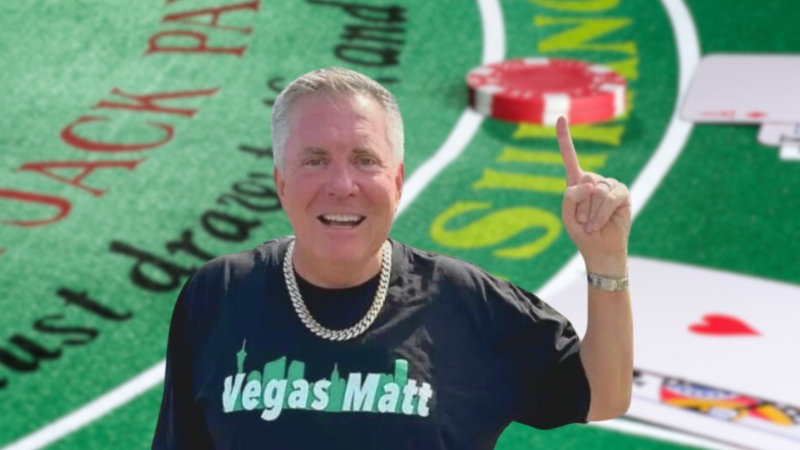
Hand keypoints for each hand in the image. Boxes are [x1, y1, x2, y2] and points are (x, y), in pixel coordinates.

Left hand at [556, 117, 630, 275]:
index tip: (561, 117)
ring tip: (592, 224)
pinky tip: (599, 224)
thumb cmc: (583, 233)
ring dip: (590, 212)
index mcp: (577, 183)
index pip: (570, 157)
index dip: (564, 138)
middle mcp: (594, 180)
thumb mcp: (567, 216)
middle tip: (584, 220)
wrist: (600, 249)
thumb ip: (570, 197)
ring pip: (596, 190)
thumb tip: (589, 183)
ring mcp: (610, 185)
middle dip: (581, 204)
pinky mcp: (623, 193)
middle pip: (583, 179)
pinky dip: (600, 213)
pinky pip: (608, 197)